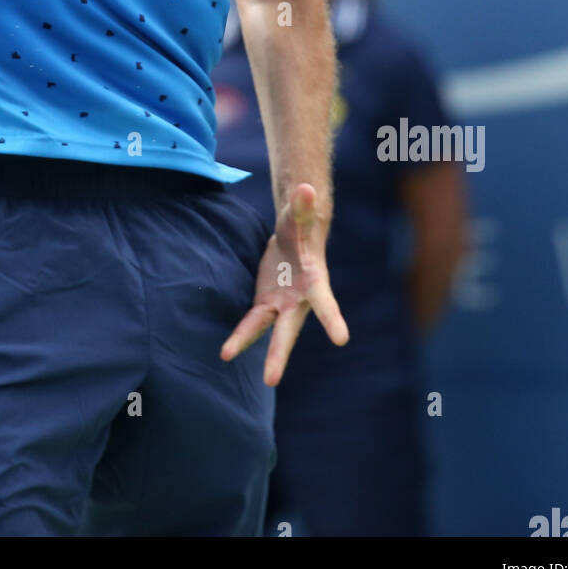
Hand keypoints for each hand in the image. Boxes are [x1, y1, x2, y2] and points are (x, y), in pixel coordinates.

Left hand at [220, 182, 348, 385]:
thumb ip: (303, 205)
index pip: (326, 302)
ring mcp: (280, 305)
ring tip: (225, 355)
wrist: (295, 240)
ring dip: (246, 343)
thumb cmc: (302, 227)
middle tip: (269, 380)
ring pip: (264, 330)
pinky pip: (250, 321)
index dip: (333, 319)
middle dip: (278, 354)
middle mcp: (299, 302)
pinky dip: (239, 334)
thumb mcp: (300, 214)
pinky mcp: (264, 304)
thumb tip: (307, 188)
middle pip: (288, 331)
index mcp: (315, 282)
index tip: (342, 339)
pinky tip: (225, 350)